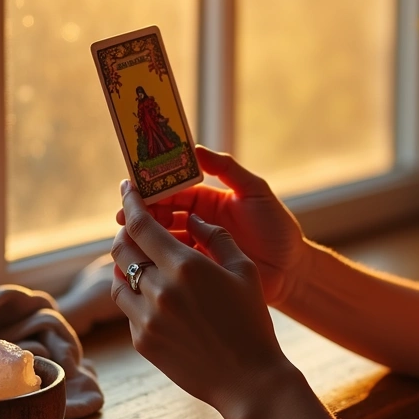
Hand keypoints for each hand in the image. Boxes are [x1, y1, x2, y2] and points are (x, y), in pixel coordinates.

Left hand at [110, 179, 292, 418]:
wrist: (248, 378)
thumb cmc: (252, 321)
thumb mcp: (244, 270)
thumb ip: (216, 236)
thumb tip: (192, 218)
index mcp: (186, 267)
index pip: (142, 225)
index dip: (131, 202)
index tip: (126, 187)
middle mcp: (159, 290)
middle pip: (122, 249)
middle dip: (127, 233)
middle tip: (138, 228)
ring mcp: (146, 318)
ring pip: (118, 279)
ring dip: (127, 265)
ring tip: (145, 262)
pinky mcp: (141, 341)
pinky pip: (128, 308)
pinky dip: (136, 295)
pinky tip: (156, 296)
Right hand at [116, 146, 309, 305]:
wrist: (292, 270)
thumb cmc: (278, 227)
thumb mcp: (255, 192)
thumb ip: (227, 169)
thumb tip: (195, 147)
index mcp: (209, 199)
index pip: (173, 189)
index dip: (153, 189)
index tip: (134, 189)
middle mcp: (198, 221)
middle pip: (161, 213)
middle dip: (142, 214)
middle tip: (126, 217)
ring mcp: (196, 246)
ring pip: (161, 238)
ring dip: (145, 237)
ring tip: (131, 238)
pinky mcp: (198, 271)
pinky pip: (171, 263)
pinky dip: (156, 261)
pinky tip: (145, 260)